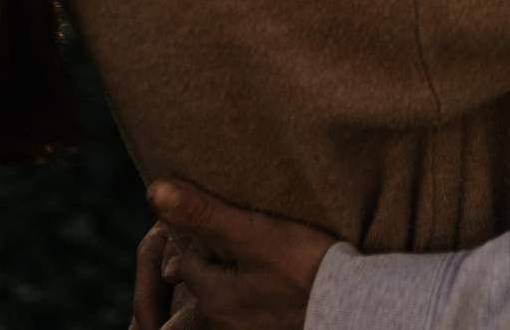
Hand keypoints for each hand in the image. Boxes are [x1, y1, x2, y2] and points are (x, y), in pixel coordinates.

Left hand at [136, 179, 333, 329]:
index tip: (238, 220)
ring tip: (276, 252)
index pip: (189, 258)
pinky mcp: (274, 327)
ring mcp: (250, 328)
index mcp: (212, 299)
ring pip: (235, 288)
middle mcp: (224, 323)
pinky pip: (258, 302)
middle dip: (227, 253)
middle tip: (259, 233)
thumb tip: (154, 192)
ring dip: (248, 269)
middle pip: (211, 276)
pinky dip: (267, 286)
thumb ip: (203, 213)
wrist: (356, 307)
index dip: (209, 233)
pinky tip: (288, 274)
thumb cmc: (306, 269)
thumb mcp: (252, 232)